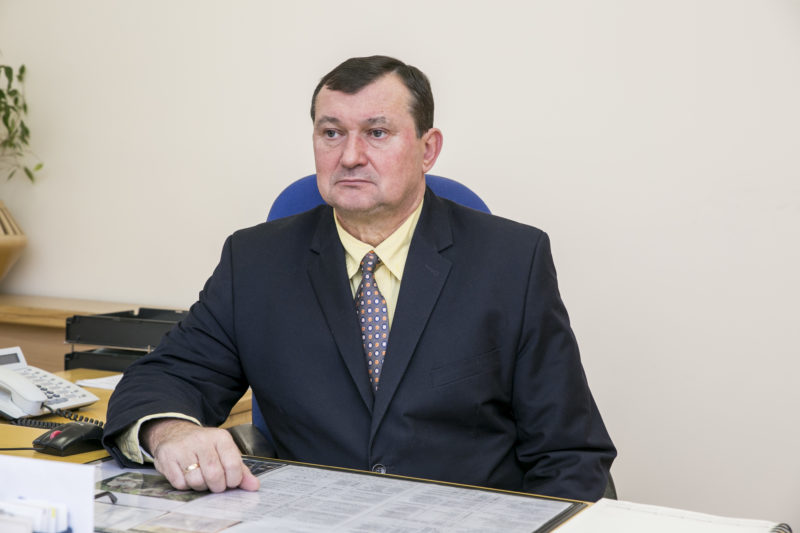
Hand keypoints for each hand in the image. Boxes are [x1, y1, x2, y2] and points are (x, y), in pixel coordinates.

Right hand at [141, 418, 259, 492]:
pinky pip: (180, 483)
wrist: (175, 433)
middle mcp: (202, 440)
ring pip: (196, 481)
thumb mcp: (225, 453)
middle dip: (217, 486)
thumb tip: (254, 486)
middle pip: (214, 474)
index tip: (230, 481)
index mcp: (220, 437)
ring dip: (200, 486)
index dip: (233, 480)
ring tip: (201, 478)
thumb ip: (241, 470)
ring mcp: (183, 447)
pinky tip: (187, 476)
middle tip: (215, 484)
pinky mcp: (168, 456)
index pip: (233, 464)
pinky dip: (185, 485)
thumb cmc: (205, 447)